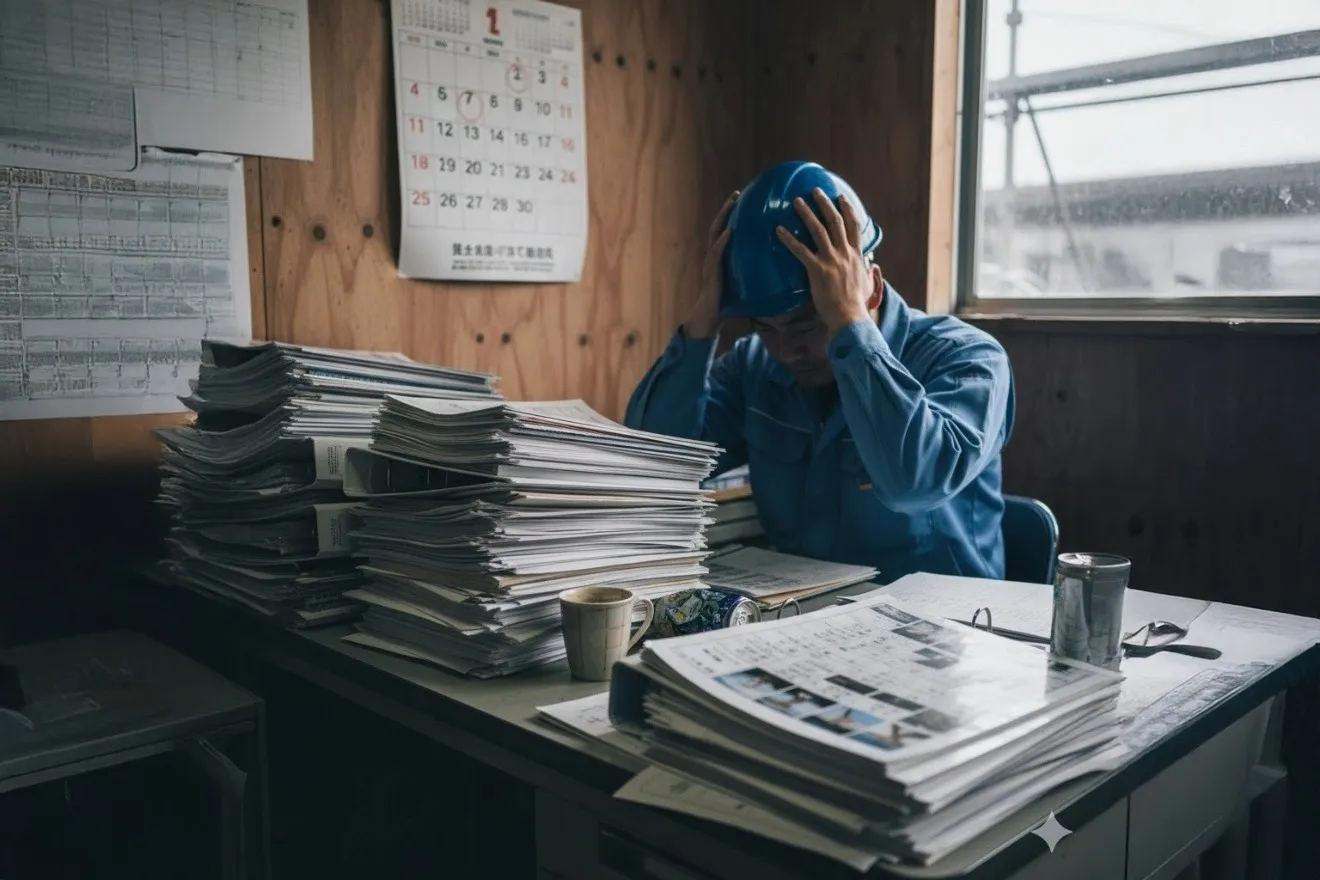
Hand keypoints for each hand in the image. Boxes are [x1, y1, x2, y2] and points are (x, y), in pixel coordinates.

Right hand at [684, 190, 738, 339]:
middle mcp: (713, 255)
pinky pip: (716, 253)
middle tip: (736, 194)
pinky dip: (722, 241)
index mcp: (720, 257)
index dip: (731, 214)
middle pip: (718, 226)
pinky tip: (729, 232)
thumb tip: (772, 267)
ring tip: (732, 205)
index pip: (724, 230)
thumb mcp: (741, 282)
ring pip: (715, 234)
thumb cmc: (726, 303)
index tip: (740, 199)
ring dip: (723, 218)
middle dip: (726, 209)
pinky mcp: (712, 272)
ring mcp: (711, 262)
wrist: (710, 317)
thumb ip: (750, 271)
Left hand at [776, 189, 875, 334]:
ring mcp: (831, 260)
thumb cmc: (857, 304)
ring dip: (807, 213)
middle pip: (835, 221)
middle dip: (825, 203)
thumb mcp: (866, 283)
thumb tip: (871, 264)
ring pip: (818, 230)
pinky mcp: (817, 269)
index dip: (847, 209)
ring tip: (796, 201)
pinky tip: (778, 230)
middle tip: (814, 191)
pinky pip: (800, 250)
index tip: (841, 198)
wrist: (849, 316)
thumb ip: (867, 270)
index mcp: (856, 255)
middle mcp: (844, 253)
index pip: (854, 226)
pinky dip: (789, 239)